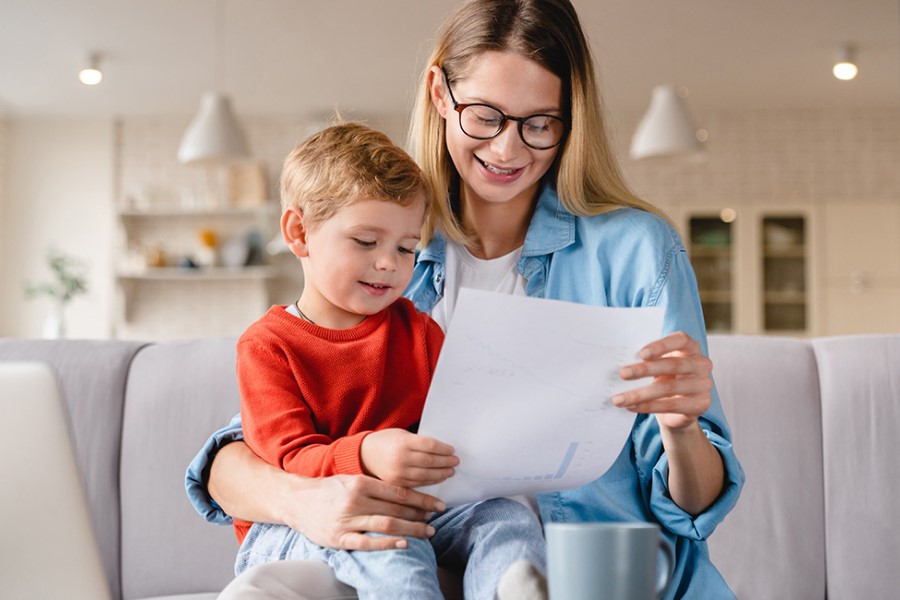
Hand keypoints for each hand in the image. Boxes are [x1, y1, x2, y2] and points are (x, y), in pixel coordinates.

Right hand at [208, 441, 447, 551]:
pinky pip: (367, 542)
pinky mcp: (339, 538)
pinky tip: (403, 544)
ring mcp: (347, 520)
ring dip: (411, 528)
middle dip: (420, 514)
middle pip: (396, 508)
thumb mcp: (351, 479)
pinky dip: (387, 543)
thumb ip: (375, 486)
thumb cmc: (328, 490)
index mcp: (361, 483)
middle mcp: (356, 500)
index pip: (399, 491)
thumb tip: (406, 493)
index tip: (437, 504)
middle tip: (437, 518)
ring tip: (427, 531)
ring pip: (386, 524)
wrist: (295, 500)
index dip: (421, 498)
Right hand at [360, 428, 458, 486]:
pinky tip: (439, 478)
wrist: (364, 455)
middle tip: (456, 461)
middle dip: (446, 462)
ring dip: (441, 473)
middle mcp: (400, 458)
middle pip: (430, 461)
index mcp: (403, 442)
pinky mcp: (396, 483)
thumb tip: (442, 450)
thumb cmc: (386, 441)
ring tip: (451, 470)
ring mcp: (398, 472)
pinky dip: (431, 481)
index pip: (430, 446)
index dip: (444, 449)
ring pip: (426, 475)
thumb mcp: (402, 435)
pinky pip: (418, 484)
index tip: (452, 450)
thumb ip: (418, 442)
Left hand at [613, 331, 712, 430]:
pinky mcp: (700, 405)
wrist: (678, 410)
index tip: (641, 353)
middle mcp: (701, 364)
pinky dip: (648, 406)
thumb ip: (647, 360)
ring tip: (620, 398)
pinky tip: (632, 407)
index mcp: (691, 348)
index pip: (681, 340)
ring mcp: (704, 385)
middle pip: (673, 365)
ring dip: (640, 394)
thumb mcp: (658, 366)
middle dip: (645, 369)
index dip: (661, 345)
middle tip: (623, 374)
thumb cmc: (665, 379)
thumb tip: (623, 362)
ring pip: (668, 388)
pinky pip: (670, 406)